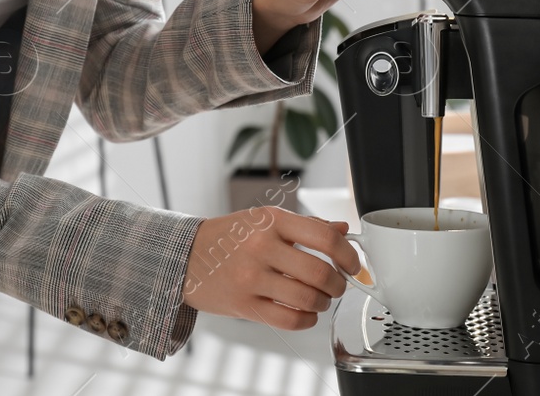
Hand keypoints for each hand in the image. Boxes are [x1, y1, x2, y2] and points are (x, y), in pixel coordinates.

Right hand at [181, 207, 361, 329]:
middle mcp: (261, 247)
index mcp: (271, 221)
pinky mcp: (244, 305)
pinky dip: (306, 320)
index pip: (324, 237)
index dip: (348, 254)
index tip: (353, 264)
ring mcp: (250, 278)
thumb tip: (343, 230)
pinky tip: (305, 312)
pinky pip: (289, 320)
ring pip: (307, 299)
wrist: (186, 256)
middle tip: (338, 285)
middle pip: (319, 273)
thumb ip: (307, 225)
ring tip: (320, 299)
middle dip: (338, 284)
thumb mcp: (265, 220)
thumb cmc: (230, 237)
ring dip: (323, 303)